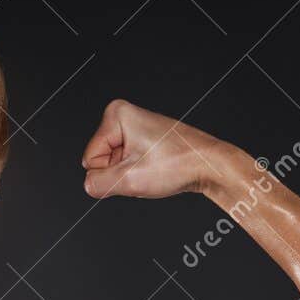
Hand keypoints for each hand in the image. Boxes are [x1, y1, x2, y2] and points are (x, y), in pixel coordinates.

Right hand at [80, 99, 233, 198]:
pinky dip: (140, 172)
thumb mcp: (129, 180)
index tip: (136, 168)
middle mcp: (125, 115)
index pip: (90, 158)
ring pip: (115, 164)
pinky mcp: (145, 138)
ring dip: (131, 174)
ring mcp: (136, 127)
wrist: (211, 165)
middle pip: (102, 159)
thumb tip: (88, 185)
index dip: (110, 173)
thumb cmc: (179, 164)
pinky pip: (129, 163)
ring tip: (154, 169)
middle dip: (121, 173)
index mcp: (117, 115)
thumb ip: (97, 184)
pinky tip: (157, 169)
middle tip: (146, 171)